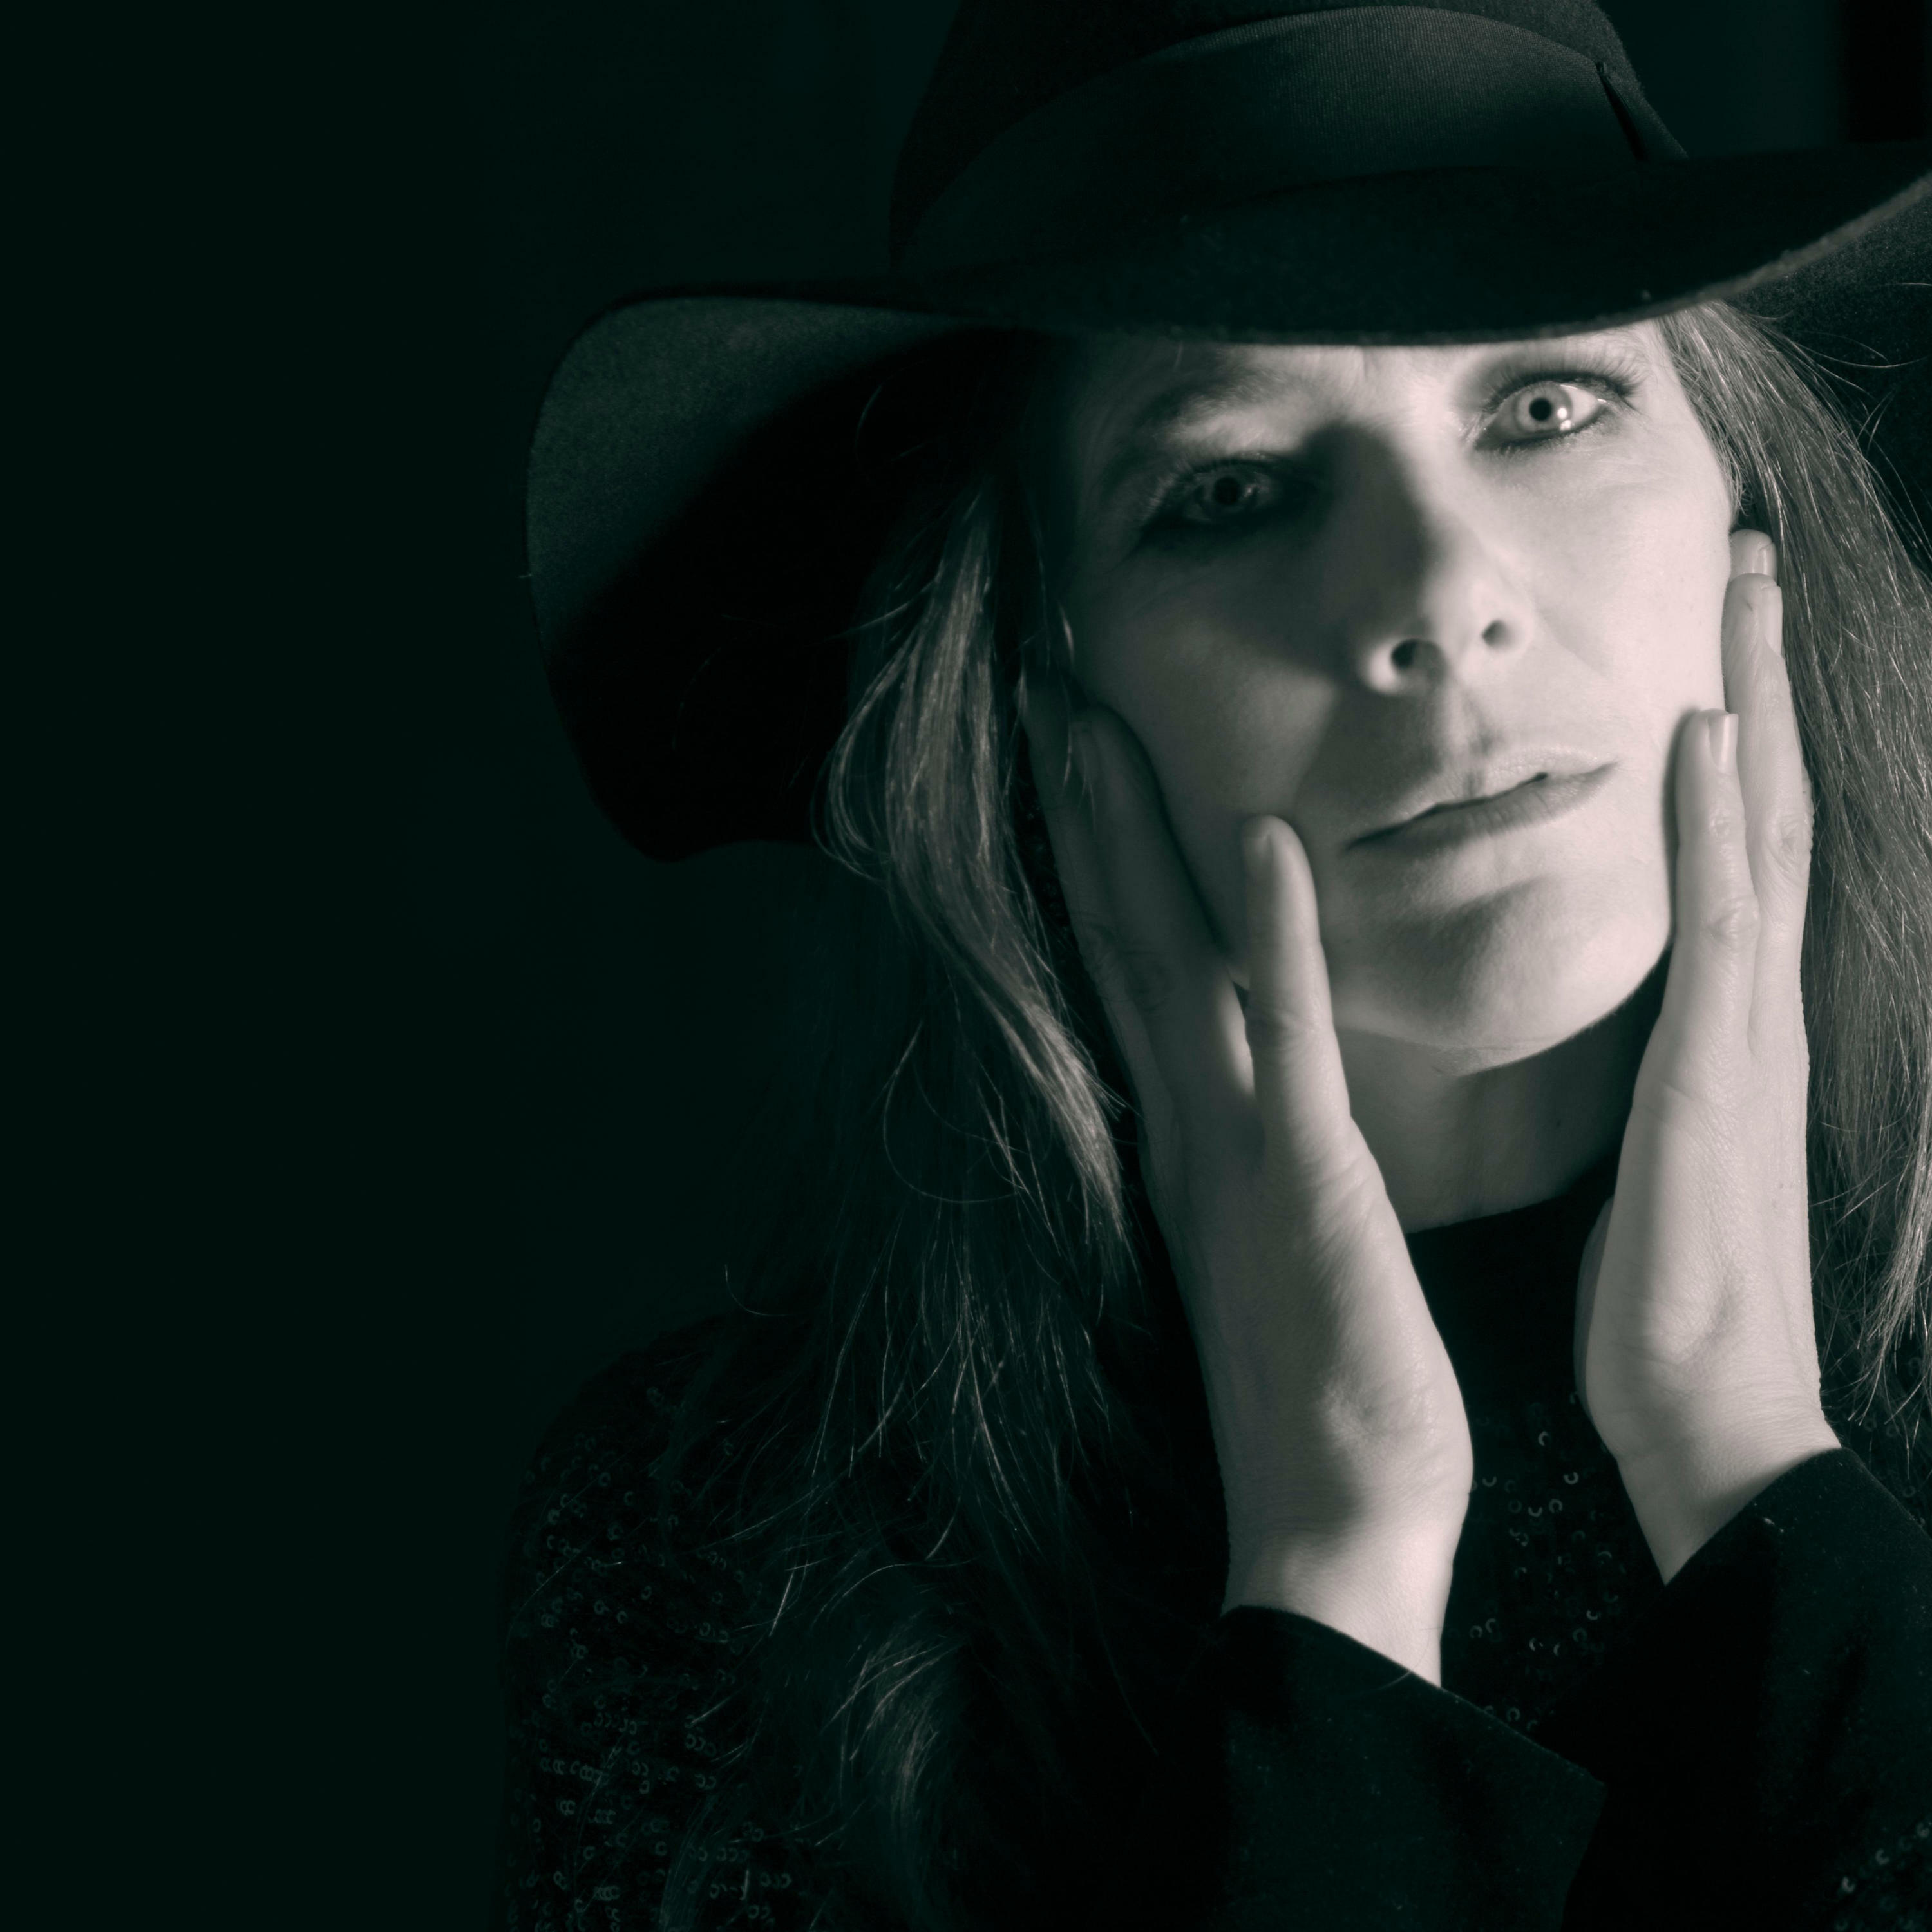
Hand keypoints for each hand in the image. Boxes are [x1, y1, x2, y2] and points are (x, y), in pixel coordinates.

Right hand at [1019, 669, 1471, 1681]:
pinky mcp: (1298, 1179)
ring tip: (1091, 717)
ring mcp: (1229, 1146)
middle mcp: (1182, 1125)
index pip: (1124, 966)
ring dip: (1129, 835)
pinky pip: (1280, 1036)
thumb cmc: (1322, 1392)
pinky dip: (1270, 933)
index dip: (1092, 855)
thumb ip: (1251, 1151)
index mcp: (1183, 1136)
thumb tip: (1241, 1085)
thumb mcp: (1277, 1243)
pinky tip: (1258, 834)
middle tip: (1045, 689)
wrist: (1330, 1524)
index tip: (1071, 755)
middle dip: (1080, 807)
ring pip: (1166, 957)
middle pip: (1117, 934)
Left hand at [1574, 530, 1839, 1582]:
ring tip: (1744, 580)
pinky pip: (1722, 921)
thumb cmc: (1670, 1295)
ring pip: (1759, 828)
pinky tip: (1705, 729)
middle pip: (1766, 803)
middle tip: (1749, 548)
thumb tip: (1646, 1022)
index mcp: (1729, 1021)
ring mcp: (1750, 1030)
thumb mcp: (1659, 1146)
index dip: (1736, 732)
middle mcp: (1757, 1003)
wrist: (1709, 1415)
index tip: (1714, 627)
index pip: (1738, 845)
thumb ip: (1661, 1065)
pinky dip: (1718, 820)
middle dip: (1762, 670)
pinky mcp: (1718, 1072)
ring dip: (1755, 696)